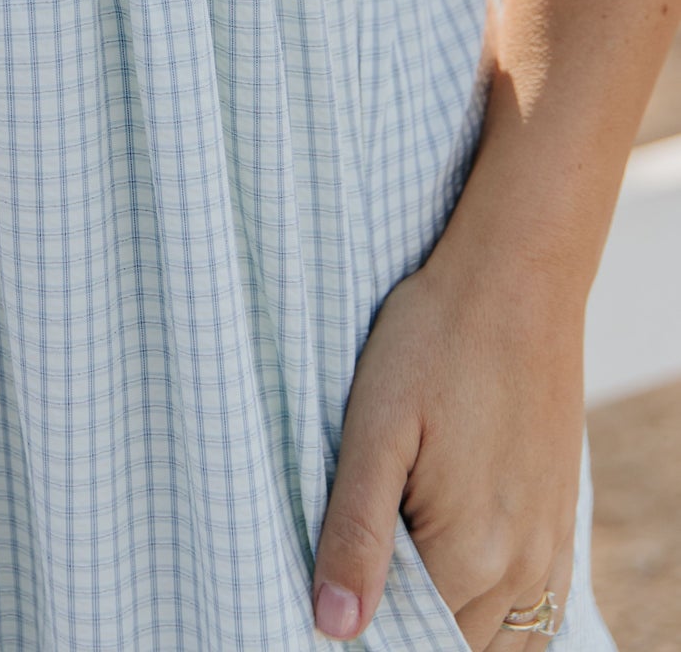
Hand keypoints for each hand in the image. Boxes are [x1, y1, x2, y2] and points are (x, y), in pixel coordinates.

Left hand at [310, 235, 585, 648]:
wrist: (516, 280)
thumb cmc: (433, 341)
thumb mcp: (374, 427)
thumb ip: (354, 531)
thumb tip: (334, 627)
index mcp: (470, 552)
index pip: (412, 642)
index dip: (370, 628)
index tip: (337, 590)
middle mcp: (522, 566)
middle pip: (456, 645)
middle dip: (408, 629)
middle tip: (360, 577)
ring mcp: (551, 546)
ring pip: (502, 639)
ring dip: (454, 628)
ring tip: (402, 580)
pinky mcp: (562, 519)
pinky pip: (540, 610)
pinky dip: (500, 616)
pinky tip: (459, 579)